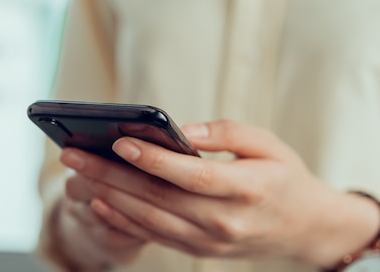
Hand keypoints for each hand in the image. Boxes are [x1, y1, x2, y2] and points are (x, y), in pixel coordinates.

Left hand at [60, 120, 379, 267]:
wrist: (305, 227)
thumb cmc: (284, 176)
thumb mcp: (267, 143)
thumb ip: (225, 132)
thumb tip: (180, 131)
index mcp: (247, 188)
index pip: (192, 175)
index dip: (154, 159)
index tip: (119, 140)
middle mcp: (226, 221)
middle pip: (158, 198)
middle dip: (111, 174)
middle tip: (74, 154)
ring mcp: (211, 241)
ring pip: (149, 220)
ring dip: (109, 196)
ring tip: (78, 174)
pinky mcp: (200, 250)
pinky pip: (154, 236)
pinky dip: (123, 220)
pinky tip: (99, 202)